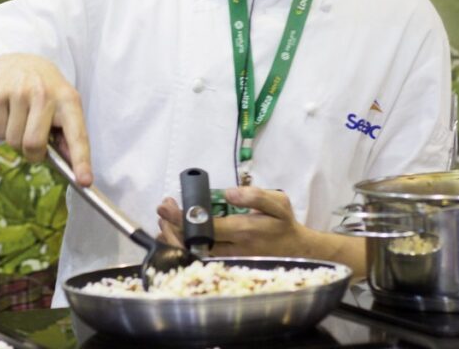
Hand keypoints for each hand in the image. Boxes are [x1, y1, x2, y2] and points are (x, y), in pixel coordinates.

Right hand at [0, 53, 91, 184]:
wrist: (20, 64)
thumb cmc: (48, 94)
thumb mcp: (65, 106)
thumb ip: (68, 135)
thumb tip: (73, 168)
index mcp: (69, 100)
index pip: (77, 134)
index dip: (81, 160)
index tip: (84, 181)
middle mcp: (44, 93)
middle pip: (33, 144)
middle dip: (33, 154)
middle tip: (36, 145)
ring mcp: (19, 91)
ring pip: (14, 141)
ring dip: (17, 141)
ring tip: (24, 121)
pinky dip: (4, 130)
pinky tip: (11, 113)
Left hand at [156, 186, 311, 256]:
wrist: (297, 251)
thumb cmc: (284, 224)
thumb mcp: (278, 202)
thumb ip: (254, 196)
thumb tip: (230, 193)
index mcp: (244, 230)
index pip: (206, 225)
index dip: (183, 217)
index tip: (168, 206)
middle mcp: (233, 249)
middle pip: (194, 243)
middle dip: (173, 227)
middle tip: (161, 210)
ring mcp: (229, 260)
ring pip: (194, 254)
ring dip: (175, 239)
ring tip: (163, 222)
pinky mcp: (228, 265)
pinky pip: (201, 259)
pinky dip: (184, 249)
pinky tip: (175, 236)